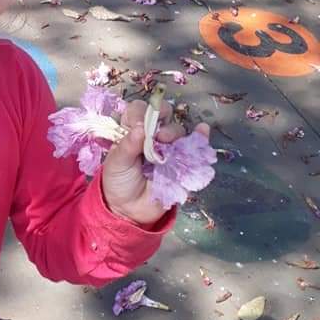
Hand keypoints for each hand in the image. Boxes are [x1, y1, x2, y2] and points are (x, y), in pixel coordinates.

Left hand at [101, 98, 210, 225]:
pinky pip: (195, 147)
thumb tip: (140, 127)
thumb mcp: (116, 163)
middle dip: (163, 119)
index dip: (142, 113)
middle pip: (163, 114)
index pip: (140, 110)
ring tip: (169, 145)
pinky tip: (203, 131)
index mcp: (133, 130)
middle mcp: (153, 135)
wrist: (130, 210)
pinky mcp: (183, 162)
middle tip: (159, 136)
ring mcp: (169, 147)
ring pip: (179, 130)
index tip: (140, 125)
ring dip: (176, 133)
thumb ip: (127, 146)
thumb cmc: (119, 181)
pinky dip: (201, 137)